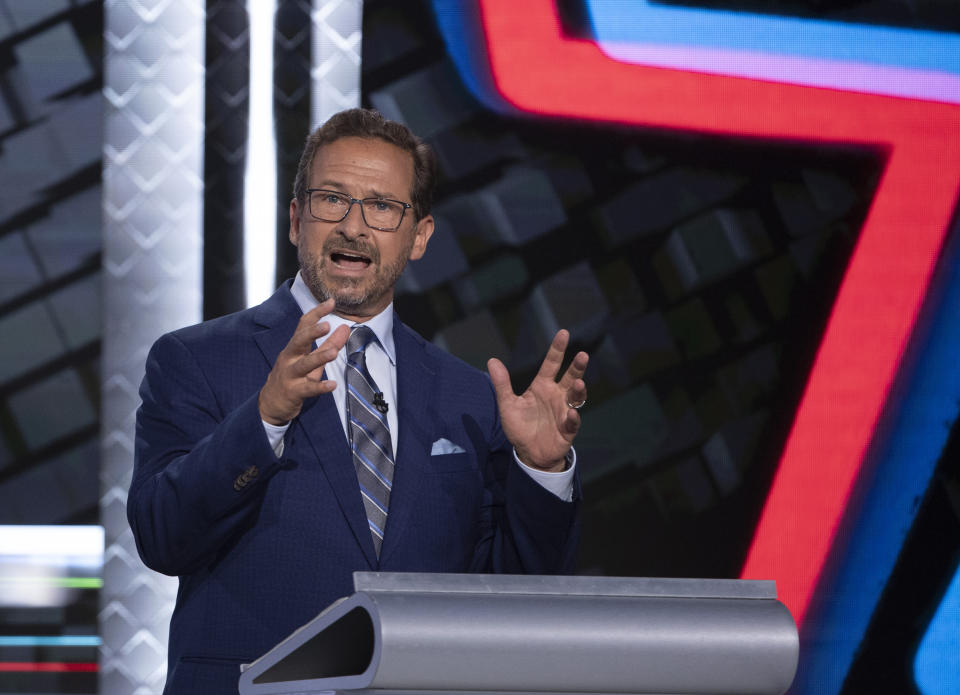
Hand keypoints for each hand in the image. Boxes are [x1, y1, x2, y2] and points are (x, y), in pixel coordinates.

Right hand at [258, 299, 349, 424]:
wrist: (271, 403)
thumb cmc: (293, 377)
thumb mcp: (311, 359)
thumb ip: (329, 344)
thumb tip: (345, 328)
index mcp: (294, 346)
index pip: (303, 325)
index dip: (317, 313)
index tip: (331, 302)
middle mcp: (290, 358)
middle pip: (299, 341)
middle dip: (312, 332)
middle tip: (327, 324)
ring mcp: (291, 375)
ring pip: (304, 364)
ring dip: (319, 357)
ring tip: (334, 353)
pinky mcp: (294, 392)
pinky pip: (308, 388)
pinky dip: (320, 387)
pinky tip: (332, 385)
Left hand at [488, 330, 588, 471]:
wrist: (529, 454)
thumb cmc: (521, 426)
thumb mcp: (508, 405)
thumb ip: (502, 384)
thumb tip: (492, 360)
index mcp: (542, 387)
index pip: (551, 364)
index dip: (557, 349)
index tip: (563, 333)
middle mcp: (556, 396)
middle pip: (569, 377)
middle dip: (577, 367)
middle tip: (582, 355)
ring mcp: (564, 412)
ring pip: (576, 398)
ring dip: (578, 391)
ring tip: (577, 384)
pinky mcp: (567, 430)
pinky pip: (572, 422)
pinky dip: (573, 418)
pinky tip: (571, 414)